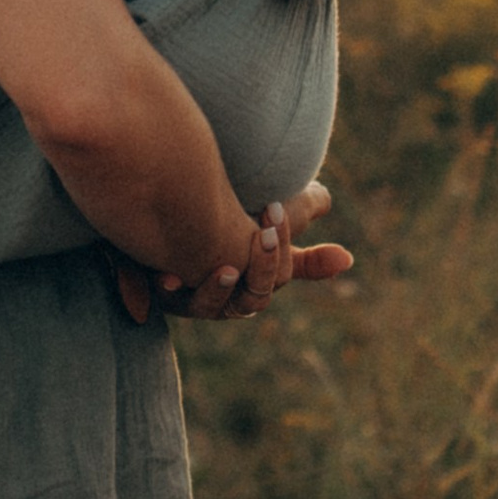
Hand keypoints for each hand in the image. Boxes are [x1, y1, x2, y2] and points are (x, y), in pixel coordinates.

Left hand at [112, 184, 353, 323]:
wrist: (166, 191)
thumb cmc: (226, 204)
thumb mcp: (267, 210)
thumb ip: (305, 218)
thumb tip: (346, 258)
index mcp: (251, 280)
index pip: (276, 277)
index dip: (280, 254)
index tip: (277, 208)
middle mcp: (220, 294)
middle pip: (250, 298)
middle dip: (261, 267)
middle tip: (265, 232)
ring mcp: (186, 294)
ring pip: (208, 308)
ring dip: (217, 292)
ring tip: (225, 267)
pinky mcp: (151, 286)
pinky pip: (159, 299)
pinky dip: (164, 291)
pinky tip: (169, 277)